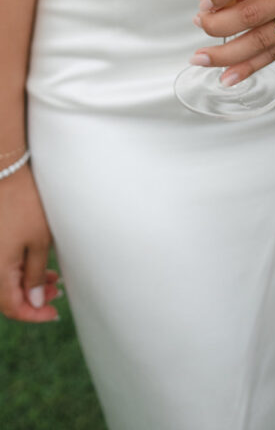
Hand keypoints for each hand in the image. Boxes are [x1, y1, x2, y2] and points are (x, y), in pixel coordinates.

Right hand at [0, 165, 59, 322]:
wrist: (5, 172)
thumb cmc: (25, 204)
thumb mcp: (39, 240)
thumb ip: (35, 274)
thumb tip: (33, 300)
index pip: (12, 307)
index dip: (34, 314)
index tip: (54, 313)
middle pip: (6, 297)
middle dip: (32, 299)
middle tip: (56, 291)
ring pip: (5, 282)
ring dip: (27, 284)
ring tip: (52, 278)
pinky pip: (2, 267)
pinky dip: (19, 270)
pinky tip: (37, 264)